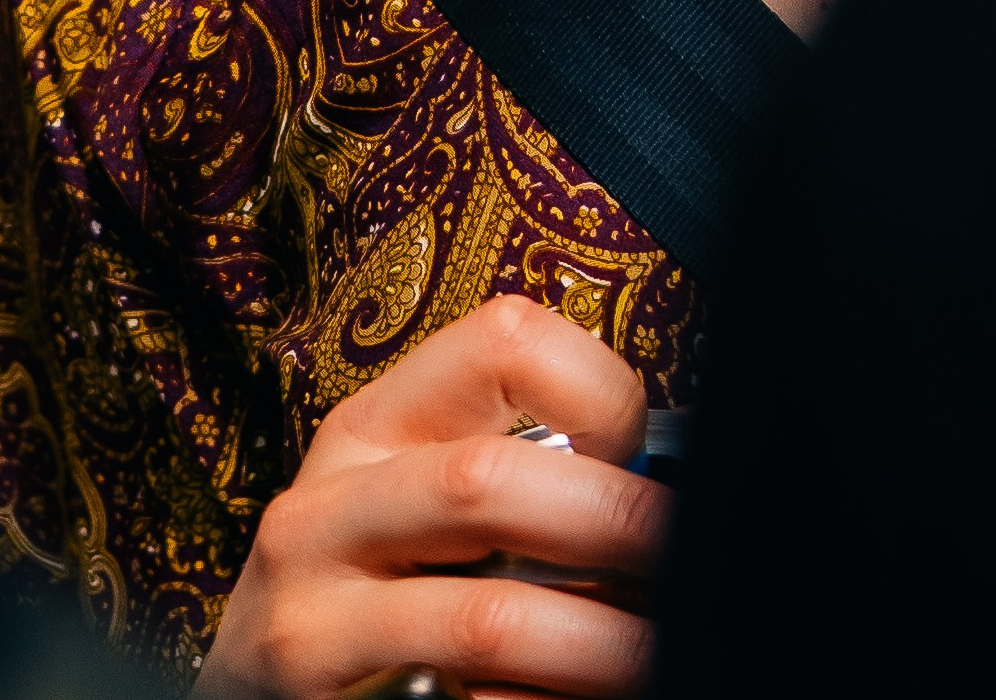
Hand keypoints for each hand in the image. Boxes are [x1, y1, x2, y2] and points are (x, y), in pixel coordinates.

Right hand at [197, 295, 666, 699]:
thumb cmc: (365, 590)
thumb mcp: (409, 502)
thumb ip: (508, 472)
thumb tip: (663, 486)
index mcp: (372, 426)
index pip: (499, 340)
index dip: (598, 390)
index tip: (642, 453)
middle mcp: (328, 508)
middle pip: (488, 481)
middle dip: (611, 525)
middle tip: (682, 564)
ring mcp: (312, 619)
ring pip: (485, 617)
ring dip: (597, 644)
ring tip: (651, 656)